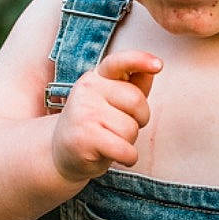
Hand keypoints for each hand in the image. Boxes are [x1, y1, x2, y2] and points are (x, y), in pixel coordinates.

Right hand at [51, 50, 159, 183]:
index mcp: (97, 76)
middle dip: (140, 119)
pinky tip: (117, 157)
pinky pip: (125, 150)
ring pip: (131, 129)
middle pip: (137, 101)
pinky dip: (128, 159)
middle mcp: (87, 89)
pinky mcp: (84, 137)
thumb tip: (152, 69)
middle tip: (121, 127)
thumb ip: (134, 84)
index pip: (119, 62)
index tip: (158, 65)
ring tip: (110, 140)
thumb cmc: (95, 125)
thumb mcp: (112, 101)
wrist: (61, 153)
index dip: (139, 60)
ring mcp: (84, 112)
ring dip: (129, 141)